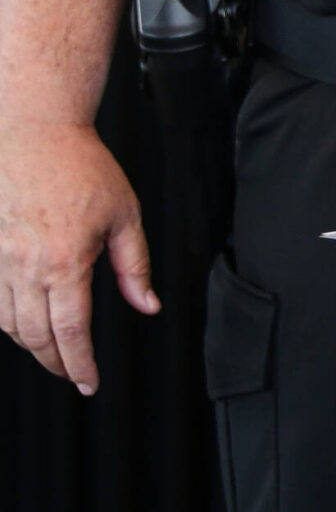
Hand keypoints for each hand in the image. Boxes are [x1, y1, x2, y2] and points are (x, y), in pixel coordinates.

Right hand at [0, 120, 157, 390]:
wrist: (33, 129)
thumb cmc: (79, 165)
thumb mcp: (124, 215)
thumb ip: (135, 266)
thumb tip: (146, 305)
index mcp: (65, 261)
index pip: (71, 332)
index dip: (80, 365)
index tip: (88, 382)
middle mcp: (24, 265)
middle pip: (35, 336)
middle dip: (56, 362)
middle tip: (72, 372)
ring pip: (7, 322)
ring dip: (29, 343)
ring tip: (51, 348)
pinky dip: (5, 318)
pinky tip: (22, 319)